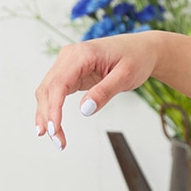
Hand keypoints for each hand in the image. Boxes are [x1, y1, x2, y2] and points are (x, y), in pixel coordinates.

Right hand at [34, 32, 160, 149]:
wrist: (143, 49)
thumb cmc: (137, 58)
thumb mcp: (126, 76)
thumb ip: (105, 92)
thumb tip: (85, 109)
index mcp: (82, 53)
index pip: (59, 83)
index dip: (53, 108)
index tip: (55, 128)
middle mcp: (70, 56)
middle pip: (48, 88)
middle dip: (47, 116)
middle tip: (57, 140)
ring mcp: (68, 63)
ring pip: (47, 91)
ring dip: (47, 114)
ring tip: (55, 137)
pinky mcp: (71, 72)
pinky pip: (56, 91)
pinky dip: (53, 108)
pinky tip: (53, 123)